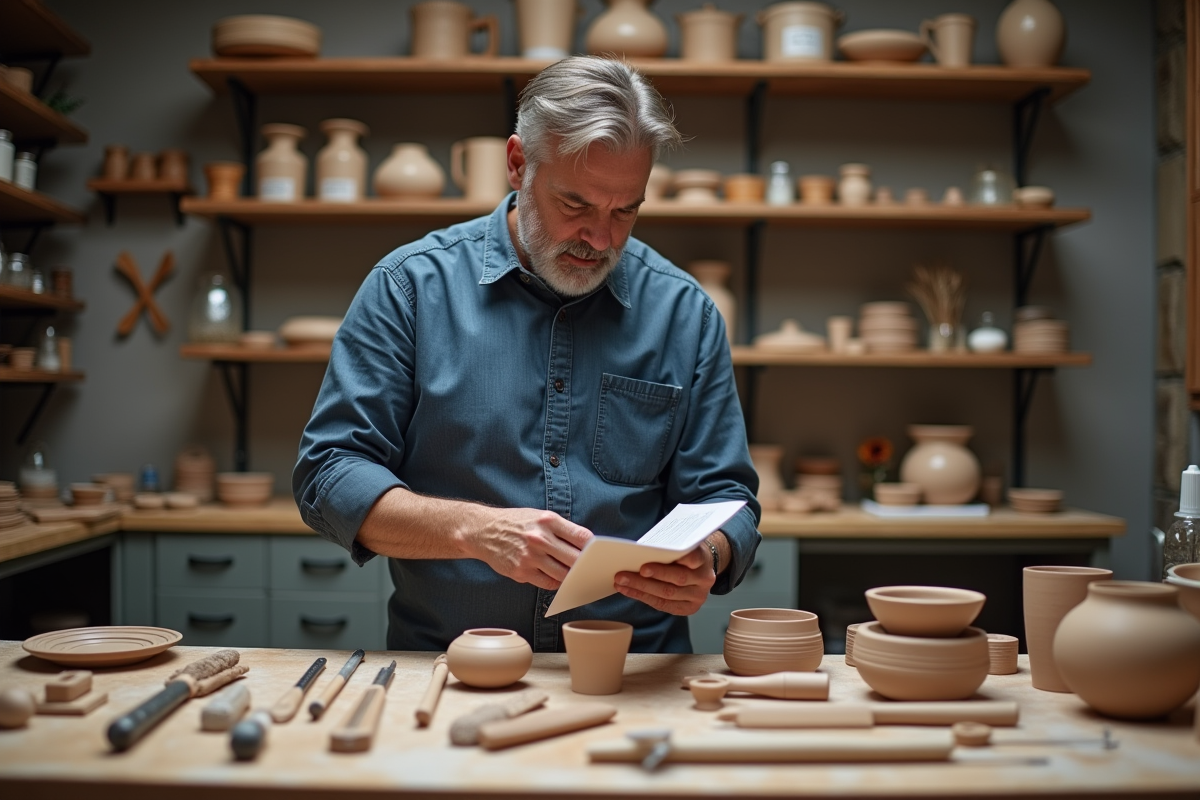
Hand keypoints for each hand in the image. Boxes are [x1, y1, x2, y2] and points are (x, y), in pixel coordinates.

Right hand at [471, 508, 591, 590]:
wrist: (483, 531)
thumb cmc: (516, 523)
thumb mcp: (539, 516)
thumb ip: (561, 529)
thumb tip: (585, 546)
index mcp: (547, 521)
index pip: (581, 536)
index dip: (594, 548)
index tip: (599, 554)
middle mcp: (539, 538)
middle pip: (575, 558)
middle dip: (586, 566)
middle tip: (593, 570)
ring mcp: (530, 557)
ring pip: (562, 574)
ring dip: (572, 577)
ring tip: (577, 577)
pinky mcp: (520, 572)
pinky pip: (547, 582)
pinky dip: (555, 582)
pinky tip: (558, 578)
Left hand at [613, 544, 714, 615]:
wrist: (703, 567)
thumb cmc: (684, 552)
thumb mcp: (680, 543)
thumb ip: (667, 547)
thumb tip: (638, 551)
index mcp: (704, 559)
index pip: (692, 558)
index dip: (673, 561)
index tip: (647, 565)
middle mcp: (704, 579)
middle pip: (676, 579)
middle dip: (649, 578)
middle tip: (624, 574)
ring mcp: (698, 596)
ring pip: (667, 594)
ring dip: (640, 589)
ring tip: (621, 582)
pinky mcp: (689, 608)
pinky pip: (663, 605)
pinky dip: (643, 597)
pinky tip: (629, 590)